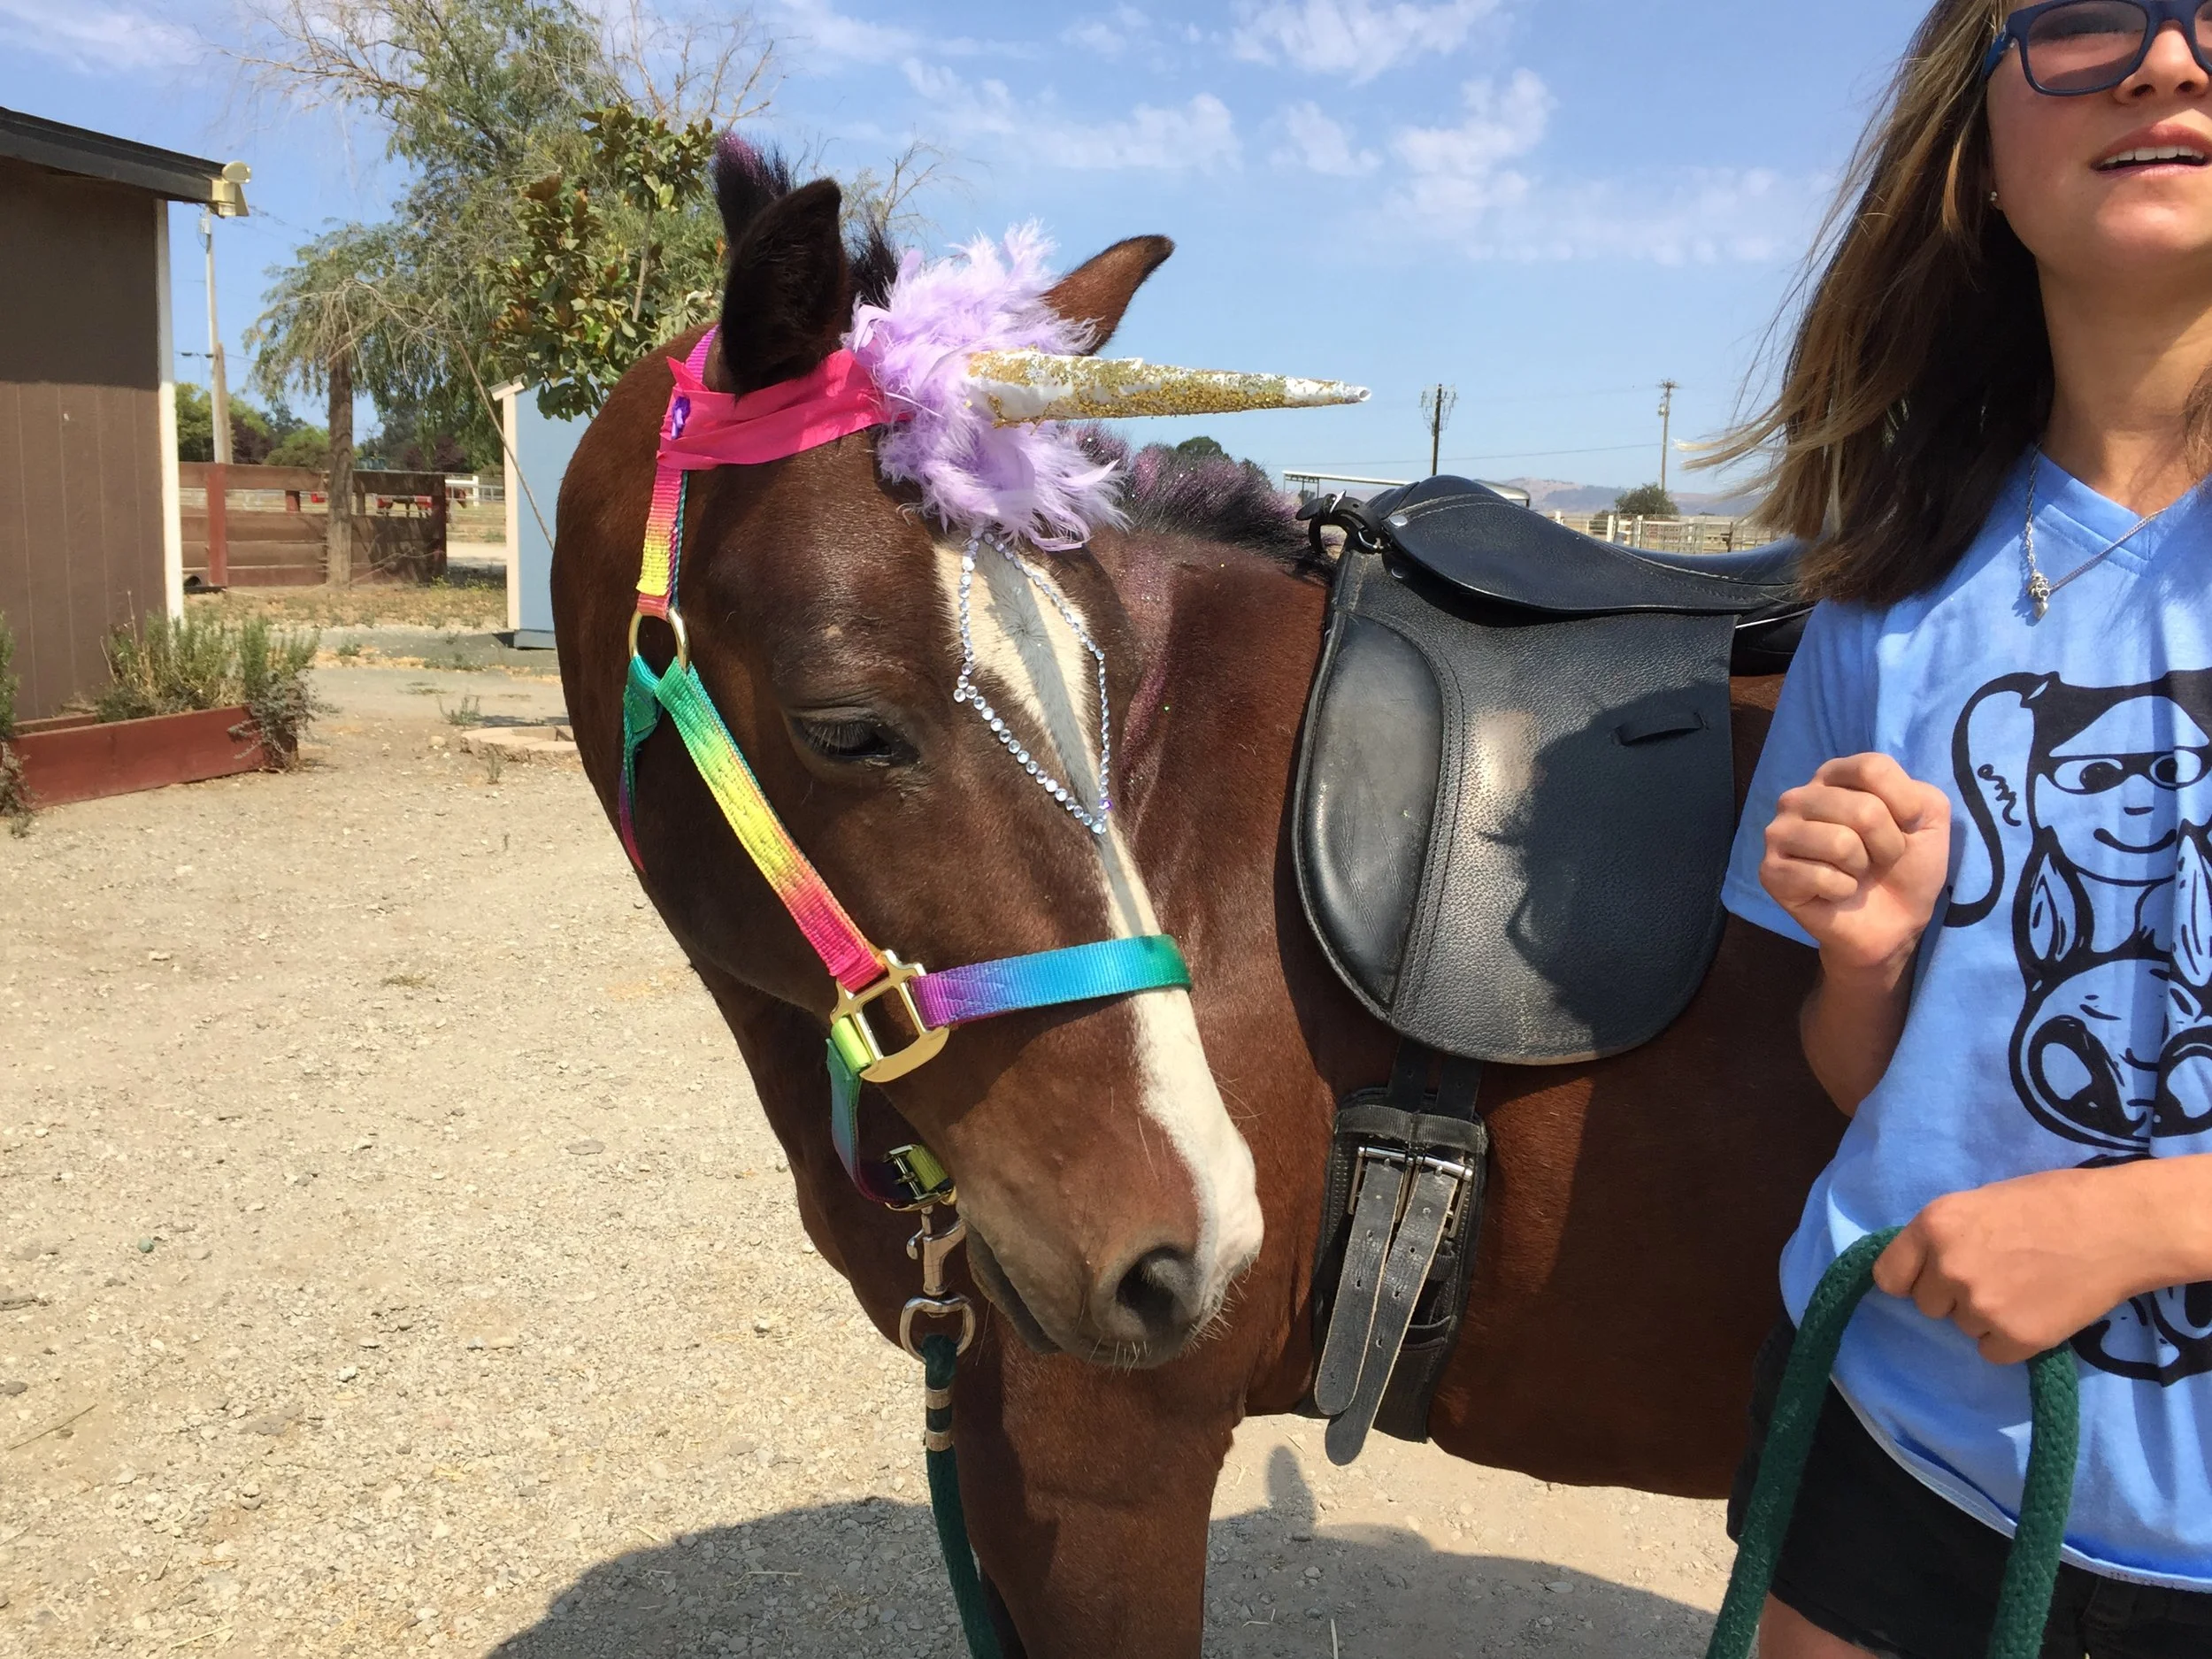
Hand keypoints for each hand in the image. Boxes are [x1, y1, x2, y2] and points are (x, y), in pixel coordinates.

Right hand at [1760, 753, 1950, 975]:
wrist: (1892, 923)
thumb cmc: (1906, 866)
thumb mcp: (1928, 818)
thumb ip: (1918, 794)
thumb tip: (1881, 808)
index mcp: (1833, 775)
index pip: (1872, 768)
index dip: (1905, 805)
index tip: (1907, 827)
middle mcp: (1799, 797)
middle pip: (1862, 808)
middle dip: (1887, 844)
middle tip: (1878, 860)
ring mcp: (1778, 833)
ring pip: (1840, 842)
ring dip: (1861, 868)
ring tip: (1855, 874)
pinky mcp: (1770, 871)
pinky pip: (1820, 876)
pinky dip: (1841, 890)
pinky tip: (1835, 892)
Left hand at [1873, 1169, 2150, 1364]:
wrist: (2118, 1226)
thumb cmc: (2052, 1201)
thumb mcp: (1981, 1201)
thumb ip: (1946, 1234)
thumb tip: (1924, 1263)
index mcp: (1934, 1225)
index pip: (1888, 1276)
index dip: (1910, 1279)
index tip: (1928, 1279)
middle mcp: (1947, 1267)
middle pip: (1927, 1305)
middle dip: (1953, 1296)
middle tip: (1997, 1275)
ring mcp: (1981, 1306)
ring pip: (1963, 1327)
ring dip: (1986, 1316)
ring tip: (2026, 1287)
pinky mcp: (2016, 1338)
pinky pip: (1993, 1352)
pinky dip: (2011, 1340)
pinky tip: (2038, 1311)